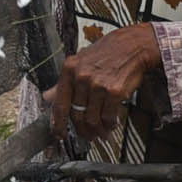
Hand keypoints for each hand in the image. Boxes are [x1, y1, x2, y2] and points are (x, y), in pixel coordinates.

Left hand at [61, 22, 161, 142]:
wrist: (133, 46)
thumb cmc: (108, 52)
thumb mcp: (81, 62)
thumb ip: (64, 81)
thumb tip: (48, 96)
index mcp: (69, 69)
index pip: (59, 104)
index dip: (58, 124)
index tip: (59, 135)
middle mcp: (81, 77)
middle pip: (76, 115)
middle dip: (82, 130)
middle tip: (87, 136)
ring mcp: (98, 84)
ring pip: (92, 119)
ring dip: (97, 130)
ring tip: (101, 132)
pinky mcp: (114, 91)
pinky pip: (108, 116)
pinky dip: (110, 124)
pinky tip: (111, 124)